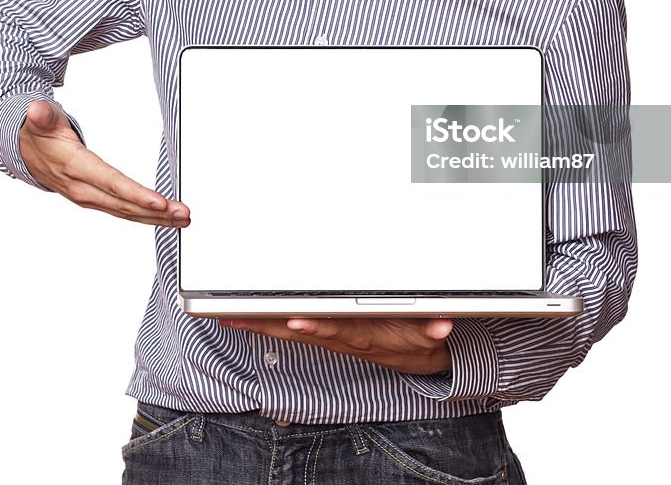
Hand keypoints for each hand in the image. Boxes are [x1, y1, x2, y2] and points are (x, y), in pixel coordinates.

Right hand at [19, 99, 189, 226]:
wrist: (22, 151)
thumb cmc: (38, 133)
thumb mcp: (40, 120)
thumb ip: (42, 116)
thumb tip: (36, 110)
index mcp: (74, 167)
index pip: (110, 183)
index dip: (136, 194)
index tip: (159, 202)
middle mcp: (82, 188)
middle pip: (124, 204)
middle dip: (156, 211)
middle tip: (183, 214)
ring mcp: (87, 197)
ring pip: (126, 211)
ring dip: (155, 218)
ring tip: (182, 219)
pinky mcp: (93, 199)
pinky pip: (122, 211)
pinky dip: (144, 216)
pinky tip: (163, 218)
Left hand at [216, 317, 452, 374]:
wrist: (415, 354)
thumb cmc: (414, 335)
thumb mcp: (428, 332)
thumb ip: (433, 326)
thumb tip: (441, 325)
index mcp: (363, 333)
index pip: (336, 328)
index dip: (316, 325)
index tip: (296, 320)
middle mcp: (340, 335)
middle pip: (300, 329)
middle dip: (268, 323)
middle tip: (237, 315)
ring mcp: (329, 334)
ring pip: (288, 328)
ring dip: (258, 323)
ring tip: (229, 315)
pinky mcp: (324, 331)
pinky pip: (289, 327)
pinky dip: (265, 322)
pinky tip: (243, 317)